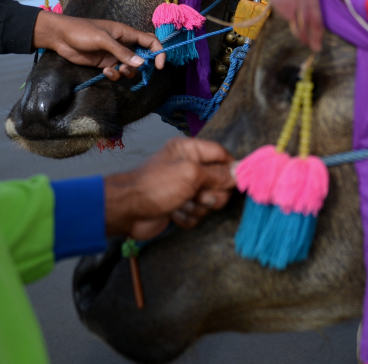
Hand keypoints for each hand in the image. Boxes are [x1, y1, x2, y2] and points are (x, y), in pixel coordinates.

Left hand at [32, 10, 165, 79]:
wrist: (60, 37)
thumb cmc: (82, 31)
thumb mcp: (103, 40)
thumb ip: (121, 52)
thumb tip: (141, 63)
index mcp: (126, 33)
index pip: (150, 41)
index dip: (159, 52)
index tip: (159, 66)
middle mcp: (123, 44)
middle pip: (142, 57)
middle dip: (140, 66)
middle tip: (130, 69)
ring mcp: (114, 55)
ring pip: (130, 68)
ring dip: (126, 72)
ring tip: (116, 70)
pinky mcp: (105, 64)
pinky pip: (117, 73)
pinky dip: (114, 75)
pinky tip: (105, 72)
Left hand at [104, 138, 235, 239]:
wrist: (128, 210)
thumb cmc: (156, 185)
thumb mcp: (191, 174)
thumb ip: (218, 174)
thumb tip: (240, 171)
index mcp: (189, 150)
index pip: (221, 154)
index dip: (230, 168)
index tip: (237, 181)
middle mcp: (188, 167)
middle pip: (219, 182)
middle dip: (211, 194)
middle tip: (197, 195)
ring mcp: (184, 188)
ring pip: (209, 201)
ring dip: (197, 207)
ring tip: (180, 204)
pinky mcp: (180, 207)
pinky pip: (197, 214)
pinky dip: (187, 216)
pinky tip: (173, 213)